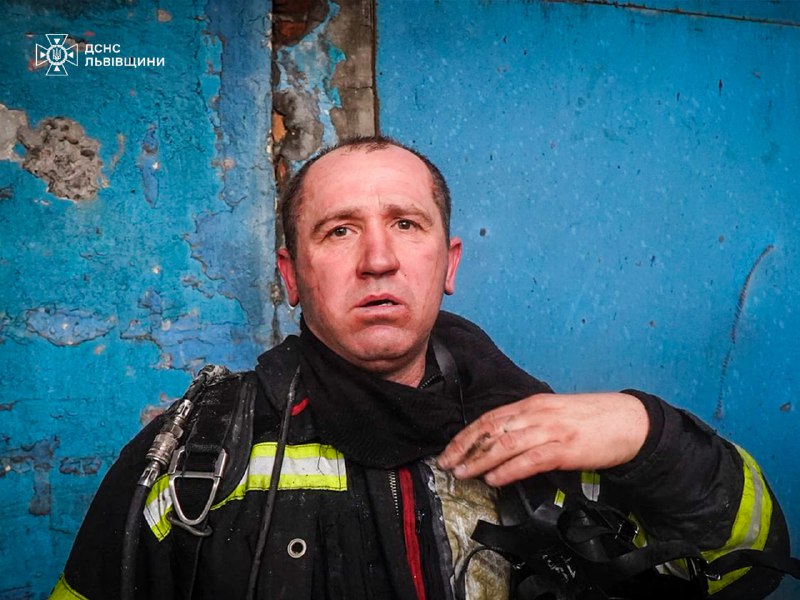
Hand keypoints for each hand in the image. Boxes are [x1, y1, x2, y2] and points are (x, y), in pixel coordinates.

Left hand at [436, 392, 648, 486]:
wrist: (630, 422)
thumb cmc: (592, 420)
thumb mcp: (555, 415)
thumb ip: (529, 424)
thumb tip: (500, 442)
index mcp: (532, 404)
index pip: (490, 418)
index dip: (466, 435)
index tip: (449, 449)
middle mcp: (537, 414)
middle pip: (491, 430)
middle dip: (464, 448)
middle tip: (446, 463)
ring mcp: (551, 430)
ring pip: (505, 444)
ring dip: (479, 460)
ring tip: (462, 473)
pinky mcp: (565, 449)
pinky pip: (530, 460)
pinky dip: (509, 469)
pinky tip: (494, 478)